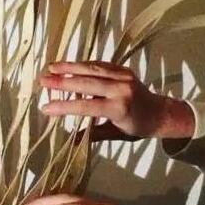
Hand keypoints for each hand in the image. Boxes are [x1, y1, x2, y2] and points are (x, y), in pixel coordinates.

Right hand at [39, 61, 194, 141]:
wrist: (161, 113)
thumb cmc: (137, 127)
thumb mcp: (115, 134)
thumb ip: (93, 135)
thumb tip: (70, 140)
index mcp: (119, 108)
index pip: (85, 107)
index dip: (64, 107)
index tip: (45, 108)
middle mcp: (121, 89)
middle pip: (86, 83)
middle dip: (62, 82)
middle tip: (42, 81)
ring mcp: (122, 76)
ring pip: (91, 69)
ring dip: (69, 67)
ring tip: (50, 68)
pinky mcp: (122, 69)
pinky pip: (99, 65)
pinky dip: (82, 64)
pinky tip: (67, 65)